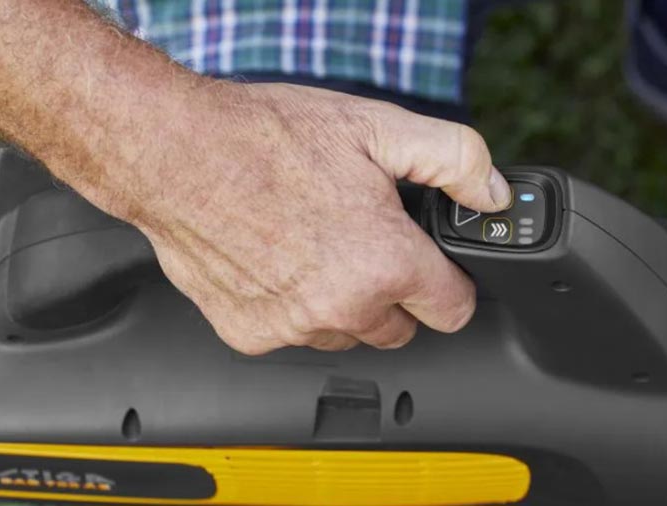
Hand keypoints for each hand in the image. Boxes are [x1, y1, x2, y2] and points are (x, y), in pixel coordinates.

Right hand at [117, 82, 510, 353]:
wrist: (176, 151)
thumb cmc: (266, 139)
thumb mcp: (378, 127)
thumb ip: (453, 160)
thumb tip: (489, 192)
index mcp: (385, 263)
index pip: (453, 310)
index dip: (450, 284)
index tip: (436, 270)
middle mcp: (342, 306)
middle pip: (400, 330)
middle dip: (395, 294)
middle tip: (366, 243)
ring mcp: (293, 326)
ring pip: (345, 335)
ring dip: (343, 303)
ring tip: (317, 244)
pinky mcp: (250, 333)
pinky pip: (292, 334)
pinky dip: (292, 306)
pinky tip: (277, 259)